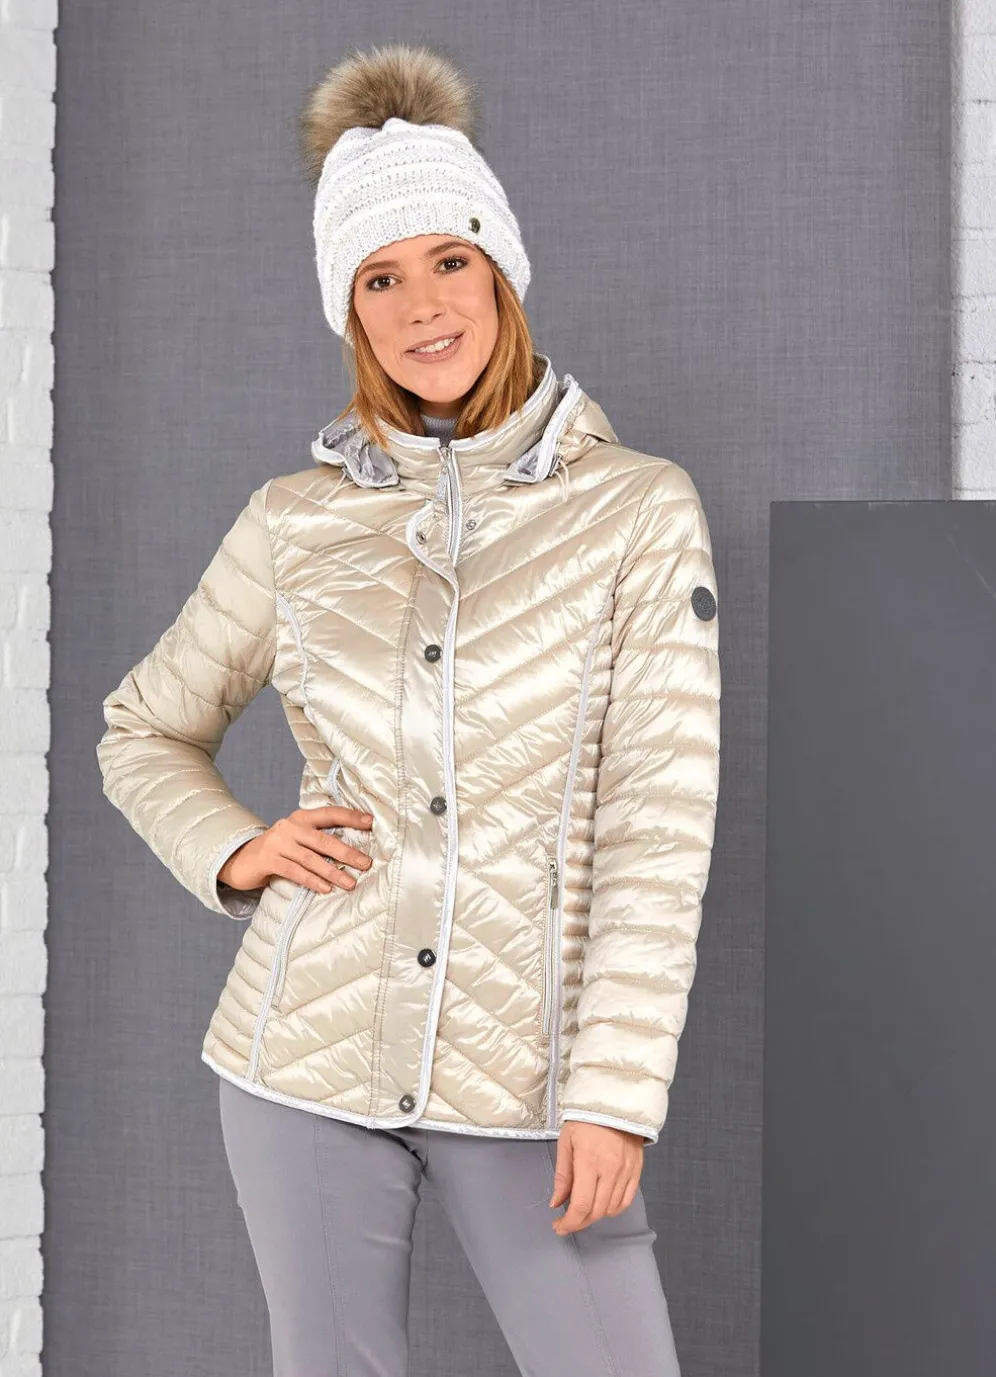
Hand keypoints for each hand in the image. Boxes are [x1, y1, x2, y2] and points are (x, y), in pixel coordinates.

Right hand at [218, 805, 373, 895]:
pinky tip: (326, 888)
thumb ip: (318, 840)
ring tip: (350, 883)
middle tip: (366, 864)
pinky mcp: (268, 860)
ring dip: (333, 872)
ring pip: (311, 858)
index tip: (371, 822)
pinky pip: (295, 872)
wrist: (241, 860)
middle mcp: (290, 826)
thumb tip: (354, 852)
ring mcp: (278, 842)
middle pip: (323, 839)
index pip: (330, 813)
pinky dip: (312, 881)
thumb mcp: (297, 839)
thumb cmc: (279, 851)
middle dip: (347, 853)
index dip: (350, 816)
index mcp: (301, 818)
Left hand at [549, 1121, 644, 1234]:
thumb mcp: (566, 1142)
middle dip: (579, 1222)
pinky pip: (627, 1200)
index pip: (581, 1205)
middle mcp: (611, 1169)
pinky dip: (613, 1209)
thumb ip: (562, 1176)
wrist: (615, 1101)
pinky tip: (602, 1206)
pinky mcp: (636, 1170)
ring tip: (583, 1211)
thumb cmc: (586, 1119)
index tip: (559, 1226)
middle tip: (567, 1221)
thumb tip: (556, 1203)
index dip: (569, 1223)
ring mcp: (626, 1171)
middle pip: (596, 1211)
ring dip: (595, 1216)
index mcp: (589, 1161)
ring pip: (611, 1209)